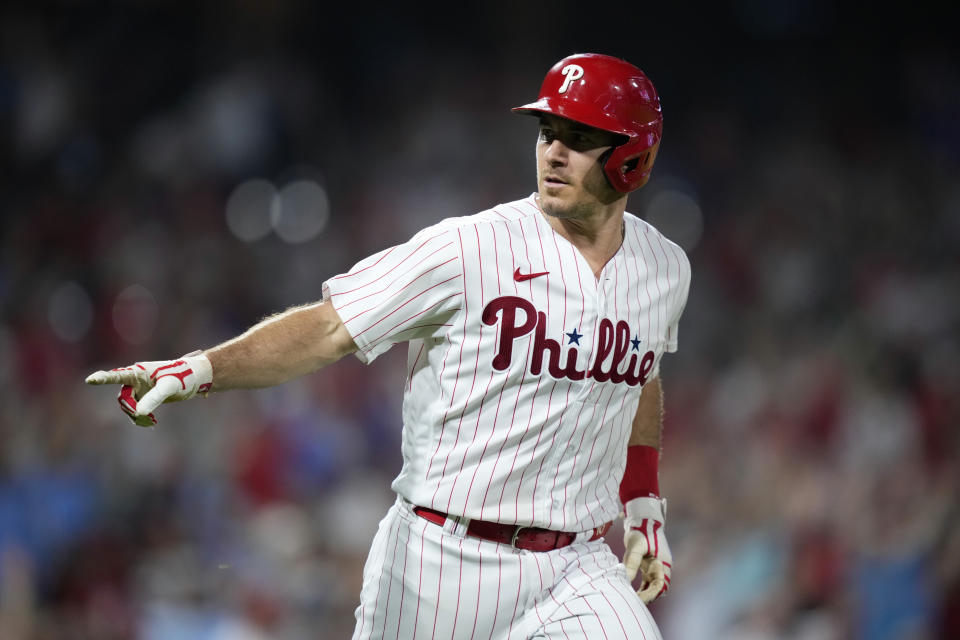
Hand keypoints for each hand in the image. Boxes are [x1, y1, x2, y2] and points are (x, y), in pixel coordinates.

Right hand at [85, 352, 212, 425]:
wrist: (194, 378)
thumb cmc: (183, 377)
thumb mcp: (169, 387)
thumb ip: (154, 398)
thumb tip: (138, 412)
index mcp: (139, 371)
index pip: (117, 376)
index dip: (102, 378)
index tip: (90, 380)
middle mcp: (135, 379)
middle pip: (123, 398)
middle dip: (132, 410)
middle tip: (147, 419)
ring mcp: (138, 389)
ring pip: (128, 407)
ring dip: (137, 417)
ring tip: (152, 423)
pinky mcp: (144, 397)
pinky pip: (135, 411)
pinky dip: (141, 418)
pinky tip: (152, 423)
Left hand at [623, 496, 671, 603]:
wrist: (642, 518)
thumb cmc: (640, 530)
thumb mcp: (635, 546)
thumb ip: (632, 563)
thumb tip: (626, 579)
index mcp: (662, 562)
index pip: (660, 584)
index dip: (651, 594)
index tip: (638, 598)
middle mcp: (661, 566)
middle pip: (658, 588)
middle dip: (648, 597)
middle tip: (634, 602)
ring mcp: (655, 566)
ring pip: (652, 586)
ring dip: (644, 593)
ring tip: (632, 600)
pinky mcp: (648, 565)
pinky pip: (647, 581)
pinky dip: (641, 588)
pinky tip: (631, 592)